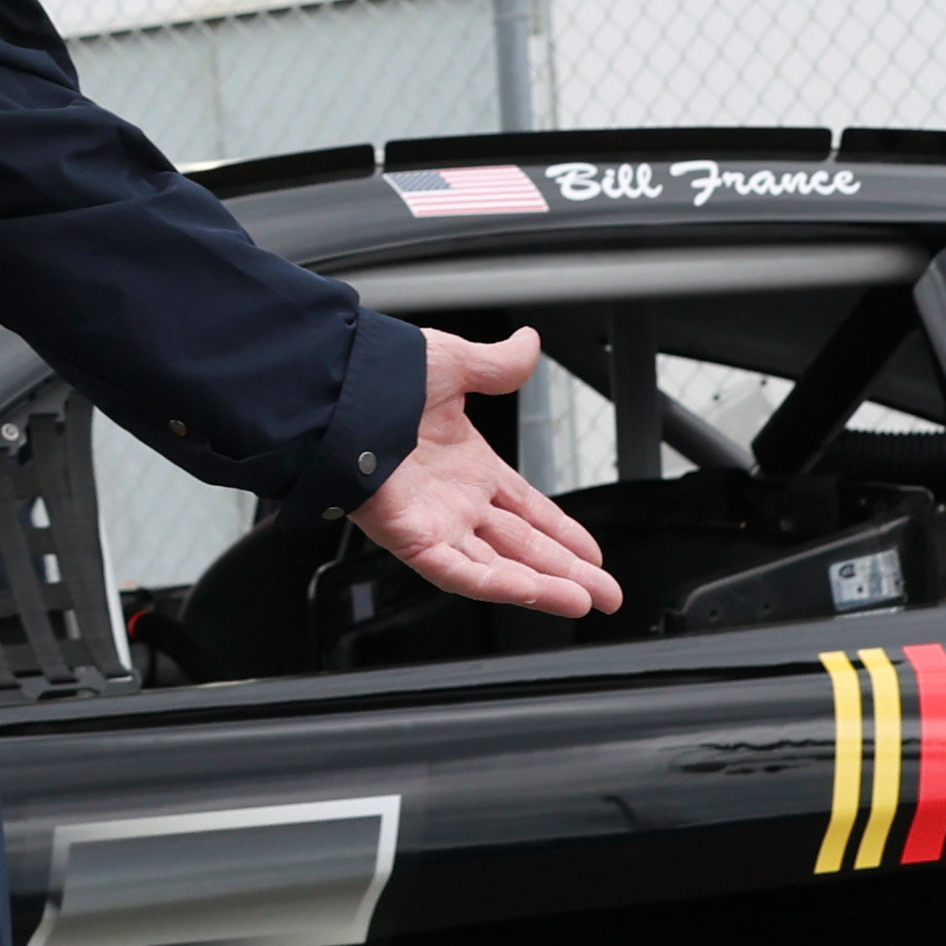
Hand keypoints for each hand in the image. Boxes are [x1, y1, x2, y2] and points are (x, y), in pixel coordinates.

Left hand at [353, 327, 618, 620]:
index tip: (593, 553)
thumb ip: (496, 365)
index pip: (527, 509)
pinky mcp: (413, 540)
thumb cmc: (379, 376)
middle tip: (608, 593)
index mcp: (468, 465)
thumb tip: (528, 344)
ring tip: (586, 602)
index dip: (563, 532)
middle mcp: (455, 501)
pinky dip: (500, 585)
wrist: (337, 390)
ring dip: (545, 586)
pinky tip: (536, 594)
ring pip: (500, 567)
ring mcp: (435, 523)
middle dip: (569, 570)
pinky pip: (462, 572)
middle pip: (524, 546)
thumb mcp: (454, 365)